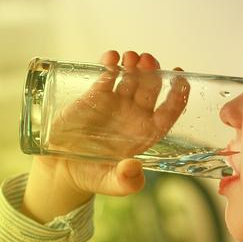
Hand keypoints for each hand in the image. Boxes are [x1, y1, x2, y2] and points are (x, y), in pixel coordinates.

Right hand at [22, 50, 188, 222]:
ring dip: (134, 64)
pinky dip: (111, 63)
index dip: (178, 95)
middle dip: (153, 72)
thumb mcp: (110, 184)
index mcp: (145, 134)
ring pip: (132, 76)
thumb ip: (126, 182)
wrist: (61, 169)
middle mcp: (134, 116)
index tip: (181, 78)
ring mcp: (115, 103)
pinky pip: (108, 74)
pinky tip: (111, 57)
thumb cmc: (91, 176)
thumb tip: (134, 168)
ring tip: (130, 57)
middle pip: (151, 88)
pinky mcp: (95, 95)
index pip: (168, 112)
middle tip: (148, 61)